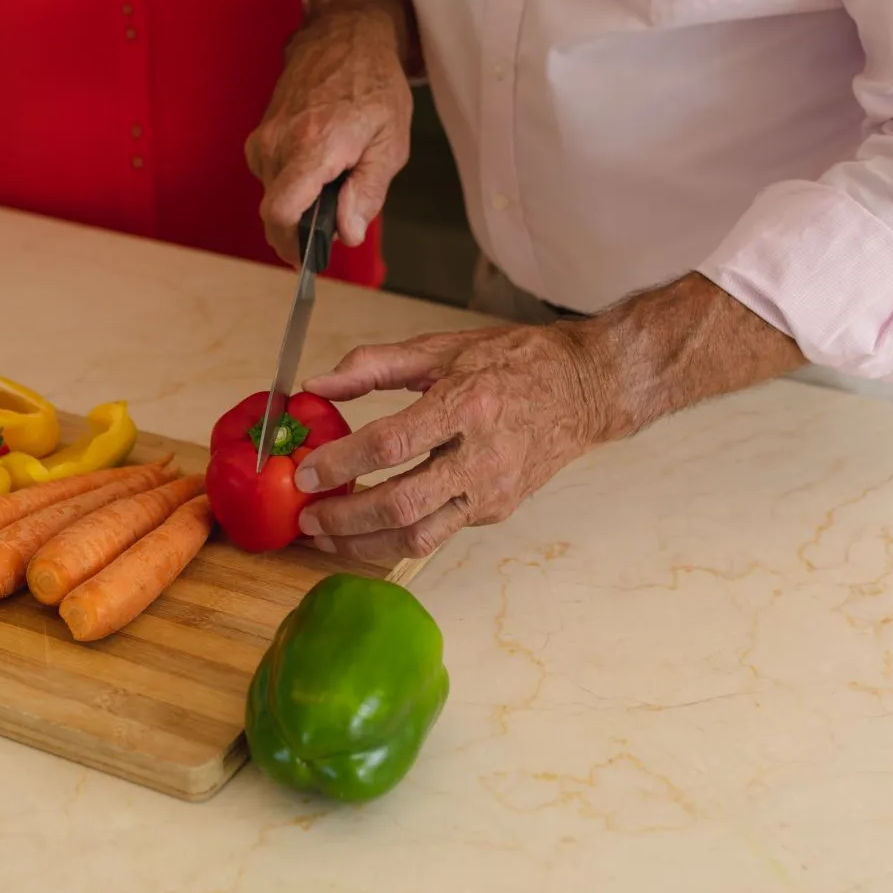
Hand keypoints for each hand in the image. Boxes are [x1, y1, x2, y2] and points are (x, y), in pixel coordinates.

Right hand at [246, 0, 414, 261]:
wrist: (345, 36)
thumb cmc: (373, 85)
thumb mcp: (390, 143)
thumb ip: (367, 193)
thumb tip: (348, 234)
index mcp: (313, 146)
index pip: (280, 213)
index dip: (292, 245)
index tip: (309, 258)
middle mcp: (279, 143)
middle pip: (276, 210)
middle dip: (304, 223)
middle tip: (341, 212)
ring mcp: (265, 137)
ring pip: (273, 193)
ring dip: (300, 200)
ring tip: (335, 175)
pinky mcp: (260, 133)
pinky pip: (271, 174)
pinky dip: (293, 180)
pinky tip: (319, 161)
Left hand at [290, 275, 808, 562]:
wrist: (586, 390)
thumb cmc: (513, 363)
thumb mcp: (441, 347)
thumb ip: (374, 365)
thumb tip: (316, 384)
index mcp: (467, 405)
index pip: (394, 443)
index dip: (344, 463)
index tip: (307, 472)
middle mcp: (482, 457)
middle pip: (402, 505)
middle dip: (345, 520)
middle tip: (307, 518)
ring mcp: (492, 492)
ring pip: (419, 538)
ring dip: (364, 546)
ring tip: (326, 539)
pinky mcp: (495, 512)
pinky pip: (437, 536)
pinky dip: (395, 540)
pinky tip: (364, 532)